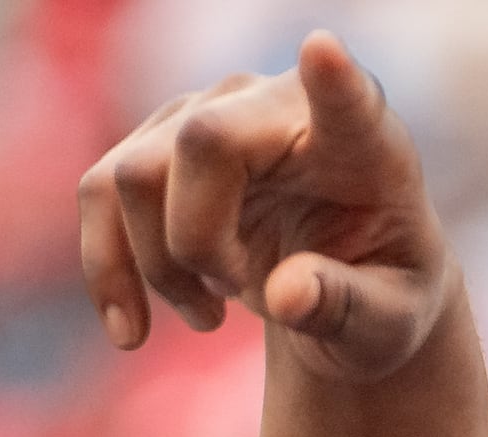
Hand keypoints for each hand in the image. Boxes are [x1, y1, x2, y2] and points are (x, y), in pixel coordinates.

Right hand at [79, 35, 451, 379]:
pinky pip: (99, 194)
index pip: (344, 96)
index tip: (325, 53)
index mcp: (360, 142)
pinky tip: (133, 333)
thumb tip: (286, 295)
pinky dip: (107, 271)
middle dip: (197, 243)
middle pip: (199, 142)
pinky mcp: (159, 144)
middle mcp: (275, 105)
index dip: (332, 79)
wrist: (345, 288)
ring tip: (211, 318)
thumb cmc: (380, 295)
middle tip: (238, 295)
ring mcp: (207, 114)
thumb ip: (349, 308)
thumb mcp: (388, 323)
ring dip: (158, 268)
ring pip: (134, 175)